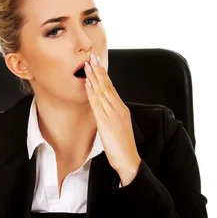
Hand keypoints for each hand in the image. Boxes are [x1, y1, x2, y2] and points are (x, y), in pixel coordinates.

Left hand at [84, 54, 140, 185]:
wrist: (128, 159)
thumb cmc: (123, 147)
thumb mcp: (119, 127)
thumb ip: (112, 116)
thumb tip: (104, 109)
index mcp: (122, 109)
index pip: (112, 88)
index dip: (104, 75)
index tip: (98, 65)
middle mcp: (118, 109)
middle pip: (107, 86)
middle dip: (99, 71)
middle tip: (92, 58)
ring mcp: (112, 114)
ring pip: (102, 92)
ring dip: (94, 77)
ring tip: (88, 65)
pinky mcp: (105, 122)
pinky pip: (97, 104)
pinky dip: (92, 92)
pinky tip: (88, 84)